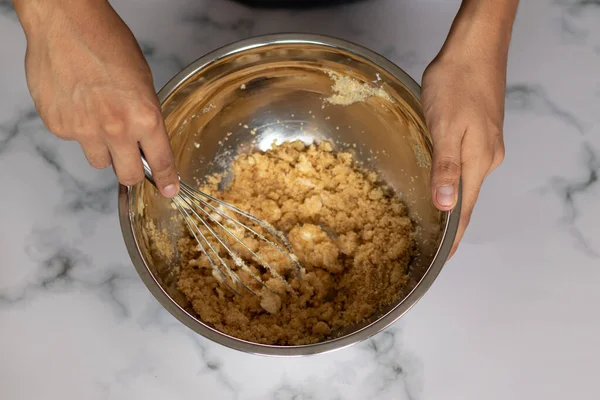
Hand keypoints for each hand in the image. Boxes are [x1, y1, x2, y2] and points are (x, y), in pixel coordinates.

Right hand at [14, 0, 178, 196]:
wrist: (65, 23)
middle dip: (131, 172)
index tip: (169, 189)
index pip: (159, 161)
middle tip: (131, 163)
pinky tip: (77, 104)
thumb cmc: (106, 42)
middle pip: (127, 176)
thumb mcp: (143, 81)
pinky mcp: (58, 126)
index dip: (166, 180)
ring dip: (103, 149)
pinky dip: (78, 129)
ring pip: (99, 161)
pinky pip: (74, 141)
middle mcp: (116, 129)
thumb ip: (145, 116)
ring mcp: (84, 130)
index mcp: (144, 116)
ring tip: (99, 119)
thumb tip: (146, 139)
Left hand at [421, 45, 506, 256]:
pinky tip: (443, 183)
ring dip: (452, 203)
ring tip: (435, 222)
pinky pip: (466, 166)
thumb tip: (446, 206)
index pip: (466, 210)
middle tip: (433, 246)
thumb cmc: (457, 83)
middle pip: (468, 200)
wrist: (474, 48)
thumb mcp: (445, 127)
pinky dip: (453, 181)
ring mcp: (486, 145)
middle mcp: (486, 158)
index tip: (444, 259)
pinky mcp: (481, 132)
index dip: (455, 237)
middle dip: (452, 225)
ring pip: (467, 183)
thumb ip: (445, 168)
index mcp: (478, 162)